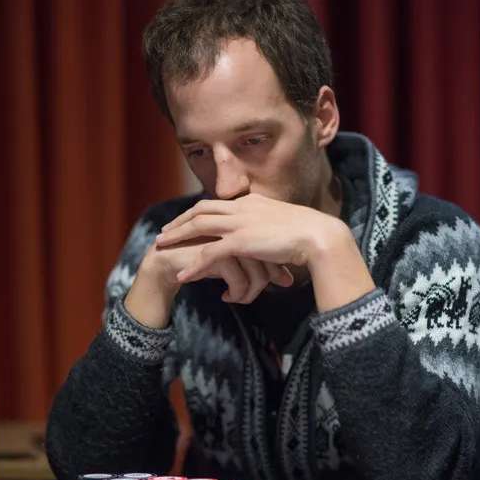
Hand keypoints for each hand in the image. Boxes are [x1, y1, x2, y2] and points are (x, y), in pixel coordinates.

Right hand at [128, 236, 292, 323]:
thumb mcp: (234, 259)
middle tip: (254, 295)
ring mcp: (226, 239)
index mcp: (244, 223)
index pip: (274, 246)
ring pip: (256, 271)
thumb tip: (288, 279)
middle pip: (269, 259)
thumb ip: (259, 264)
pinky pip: (238, 279)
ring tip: (239, 299)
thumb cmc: (202, 259)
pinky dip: (237, 293)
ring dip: (249, 292)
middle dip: (267, 281)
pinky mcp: (214, 253)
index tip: (283, 281)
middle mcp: (237, 228)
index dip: (278, 267)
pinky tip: (227, 298)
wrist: (166, 262)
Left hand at [154, 193, 344, 282]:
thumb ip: (268, 229)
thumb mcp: (284, 226)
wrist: (319, 236)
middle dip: (179, 221)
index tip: (184, 220)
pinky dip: (193, 265)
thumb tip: (264, 241)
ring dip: (177, 237)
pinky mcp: (241, 241)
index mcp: (251, 202)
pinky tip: (183, 276)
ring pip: (198, 226)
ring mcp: (240, 223)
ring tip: (161, 248)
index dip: (196, 212)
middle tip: (164, 232)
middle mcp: (242, 208)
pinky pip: (209, 253)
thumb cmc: (309, 234)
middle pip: (200, 210)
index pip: (216, 203)